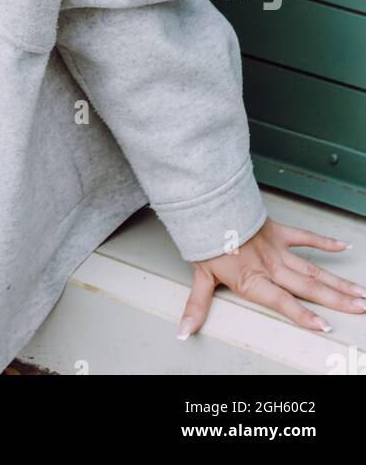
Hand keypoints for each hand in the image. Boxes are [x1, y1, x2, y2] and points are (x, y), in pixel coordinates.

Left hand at [177, 218, 364, 337]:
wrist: (208, 204)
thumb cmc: (205, 238)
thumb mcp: (199, 276)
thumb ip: (196, 306)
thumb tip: (185, 330)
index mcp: (253, 280)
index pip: (283, 302)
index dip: (304, 315)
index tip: (324, 326)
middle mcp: (270, 266)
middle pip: (309, 286)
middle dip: (336, 300)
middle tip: (359, 308)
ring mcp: (277, 249)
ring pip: (313, 268)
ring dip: (338, 281)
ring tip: (359, 292)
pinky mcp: (278, 232)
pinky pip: (306, 237)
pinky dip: (325, 242)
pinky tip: (342, 247)